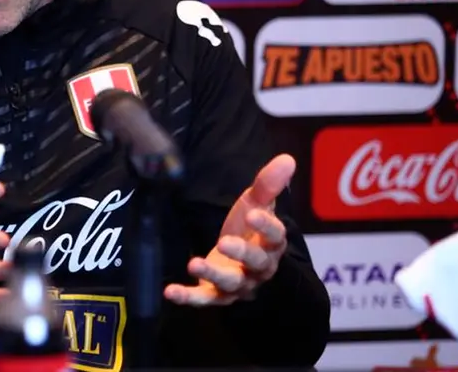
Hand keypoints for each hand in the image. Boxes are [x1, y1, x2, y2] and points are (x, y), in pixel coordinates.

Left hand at [164, 154, 294, 305]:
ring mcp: (237, 283)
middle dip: (241, 253)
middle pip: (255, 263)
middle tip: (224, 242)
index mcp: (271, 244)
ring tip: (194, 264)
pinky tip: (170, 292)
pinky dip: (188, 297)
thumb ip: (268, 185)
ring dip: (213, 275)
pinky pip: (204, 298)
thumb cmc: (249, 229)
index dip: (266, 226)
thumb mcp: (256, 204)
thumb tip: (287, 158)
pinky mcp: (216, 293)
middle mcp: (258, 268)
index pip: (275, 237)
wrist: (239, 258)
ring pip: (230, 283)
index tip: (253, 214)